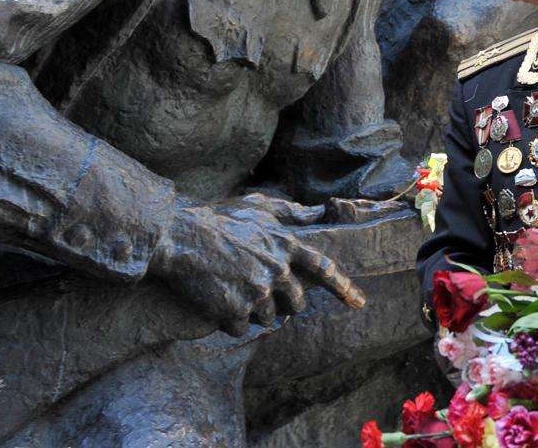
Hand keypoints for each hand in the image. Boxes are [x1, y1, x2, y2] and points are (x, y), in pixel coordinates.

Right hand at [149, 195, 364, 335]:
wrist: (179, 236)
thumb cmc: (217, 220)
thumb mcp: (259, 207)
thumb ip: (290, 213)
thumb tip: (317, 213)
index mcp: (286, 245)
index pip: (324, 268)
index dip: (344, 287)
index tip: (359, 302)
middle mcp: (277, 269)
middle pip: (297, 304)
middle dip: (283, 304)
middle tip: (260, 294)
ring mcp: (257, 291)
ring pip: (269, 320)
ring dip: (254, 313)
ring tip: (232, 291)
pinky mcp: (234, 309)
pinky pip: (241, 329)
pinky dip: (231, 322)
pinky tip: (217, 303)